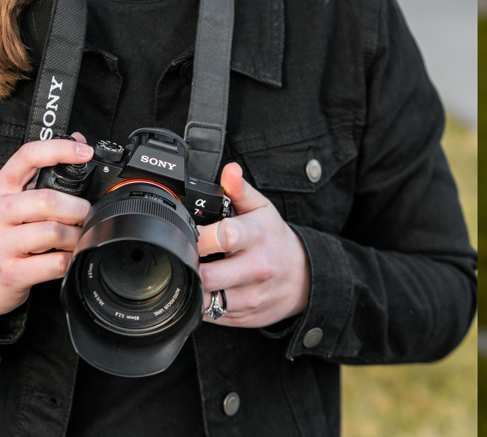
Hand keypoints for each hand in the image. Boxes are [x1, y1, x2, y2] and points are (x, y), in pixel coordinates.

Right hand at [0, 136, 92, 325]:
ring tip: (76, 237)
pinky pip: (55, 263)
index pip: (27, 156)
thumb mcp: (12, 200)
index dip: (60, 149)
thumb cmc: (0, 235)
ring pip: (54, 232)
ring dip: (77, 235)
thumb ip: (42, 174)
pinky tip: (67, 256)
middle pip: (48, 200)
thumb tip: (78, 141)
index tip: (85, 153)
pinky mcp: (10, 273)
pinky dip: (71, 259)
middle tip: (85, 214)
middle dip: (78, 208)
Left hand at [196, 162, 309, 326]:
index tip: (187, 234)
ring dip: (193, 289)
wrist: (304, 278)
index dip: (199, 237)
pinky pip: (210, 315)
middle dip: (189, 268)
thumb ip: (239, 190)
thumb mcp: (262, 210)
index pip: (225, 237)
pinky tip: (205, 289)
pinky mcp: (243, 317)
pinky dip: (201, 304)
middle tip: (182, 259)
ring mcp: (250, 296)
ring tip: (192, 274)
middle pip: (209, 276)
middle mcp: (255, 269)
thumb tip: (229, 170)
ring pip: (207, 301)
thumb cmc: (276, 240)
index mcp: (256, 237)